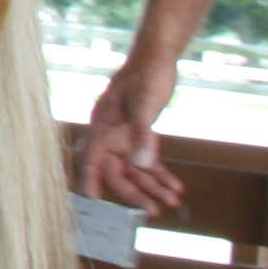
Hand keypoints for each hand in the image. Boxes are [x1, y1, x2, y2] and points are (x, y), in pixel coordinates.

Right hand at [78, 49, 186, 215]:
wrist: (158, 58)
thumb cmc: (146, 75)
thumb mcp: (144, 106)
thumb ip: (141, 136)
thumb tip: (142, 164)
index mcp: (102, 127)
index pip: (92, 160)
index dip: (91, 181)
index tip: (94, 202)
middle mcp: (110, 136)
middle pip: (117, 172)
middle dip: (135, 192)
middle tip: (153, 210)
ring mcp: (124, 137)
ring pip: (135, 170)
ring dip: (153, 187)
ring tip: (173, 201)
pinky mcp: (139, 135)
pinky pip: (148, 161)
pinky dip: (161, 174)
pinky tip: (176, 186)